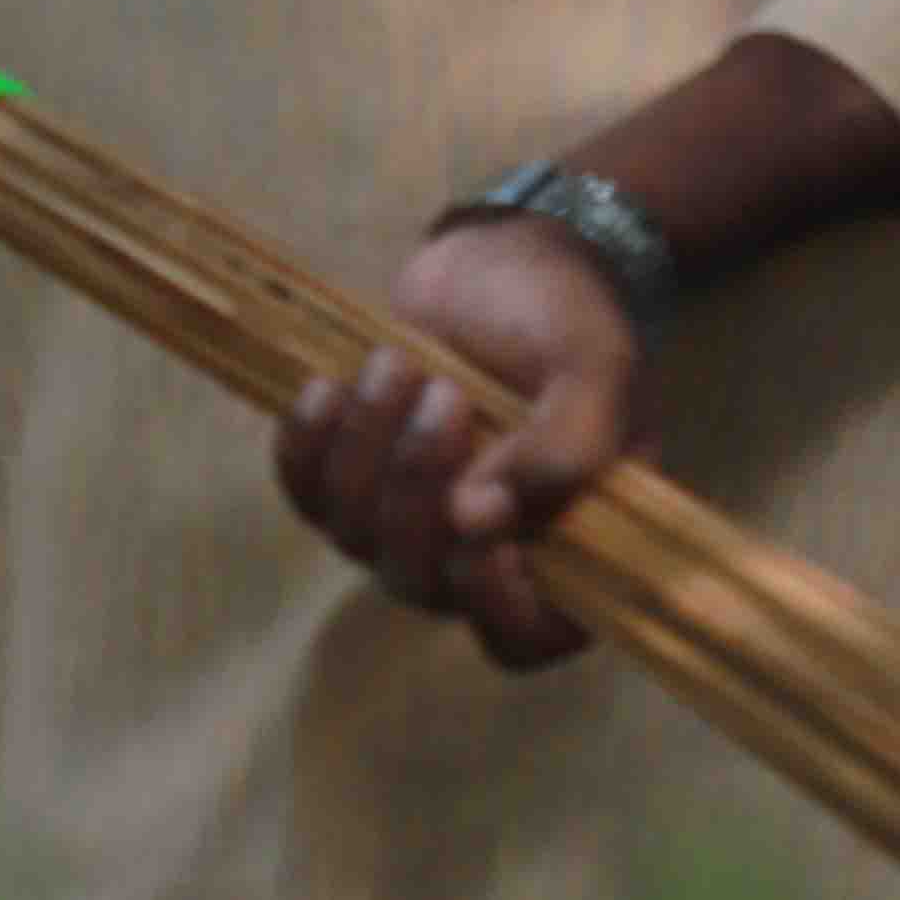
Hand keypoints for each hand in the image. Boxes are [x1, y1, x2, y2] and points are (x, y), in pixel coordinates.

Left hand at [273, 221, 644, 672]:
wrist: (506, 263)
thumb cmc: (566, 321)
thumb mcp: (595, 369)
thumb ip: (567, 446)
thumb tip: (480, 516)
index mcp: (570, 548)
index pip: (526, 636)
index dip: (494, 604)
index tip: (476, 520)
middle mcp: (487, 554)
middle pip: (422, 585)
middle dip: (416, 488)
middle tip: (443, 393)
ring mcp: (412, 520)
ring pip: (358, 538)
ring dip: (366, 450)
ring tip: (397, 363)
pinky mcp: (352, 478)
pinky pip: (306, 497)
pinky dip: (304, 447)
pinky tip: (325, 386)